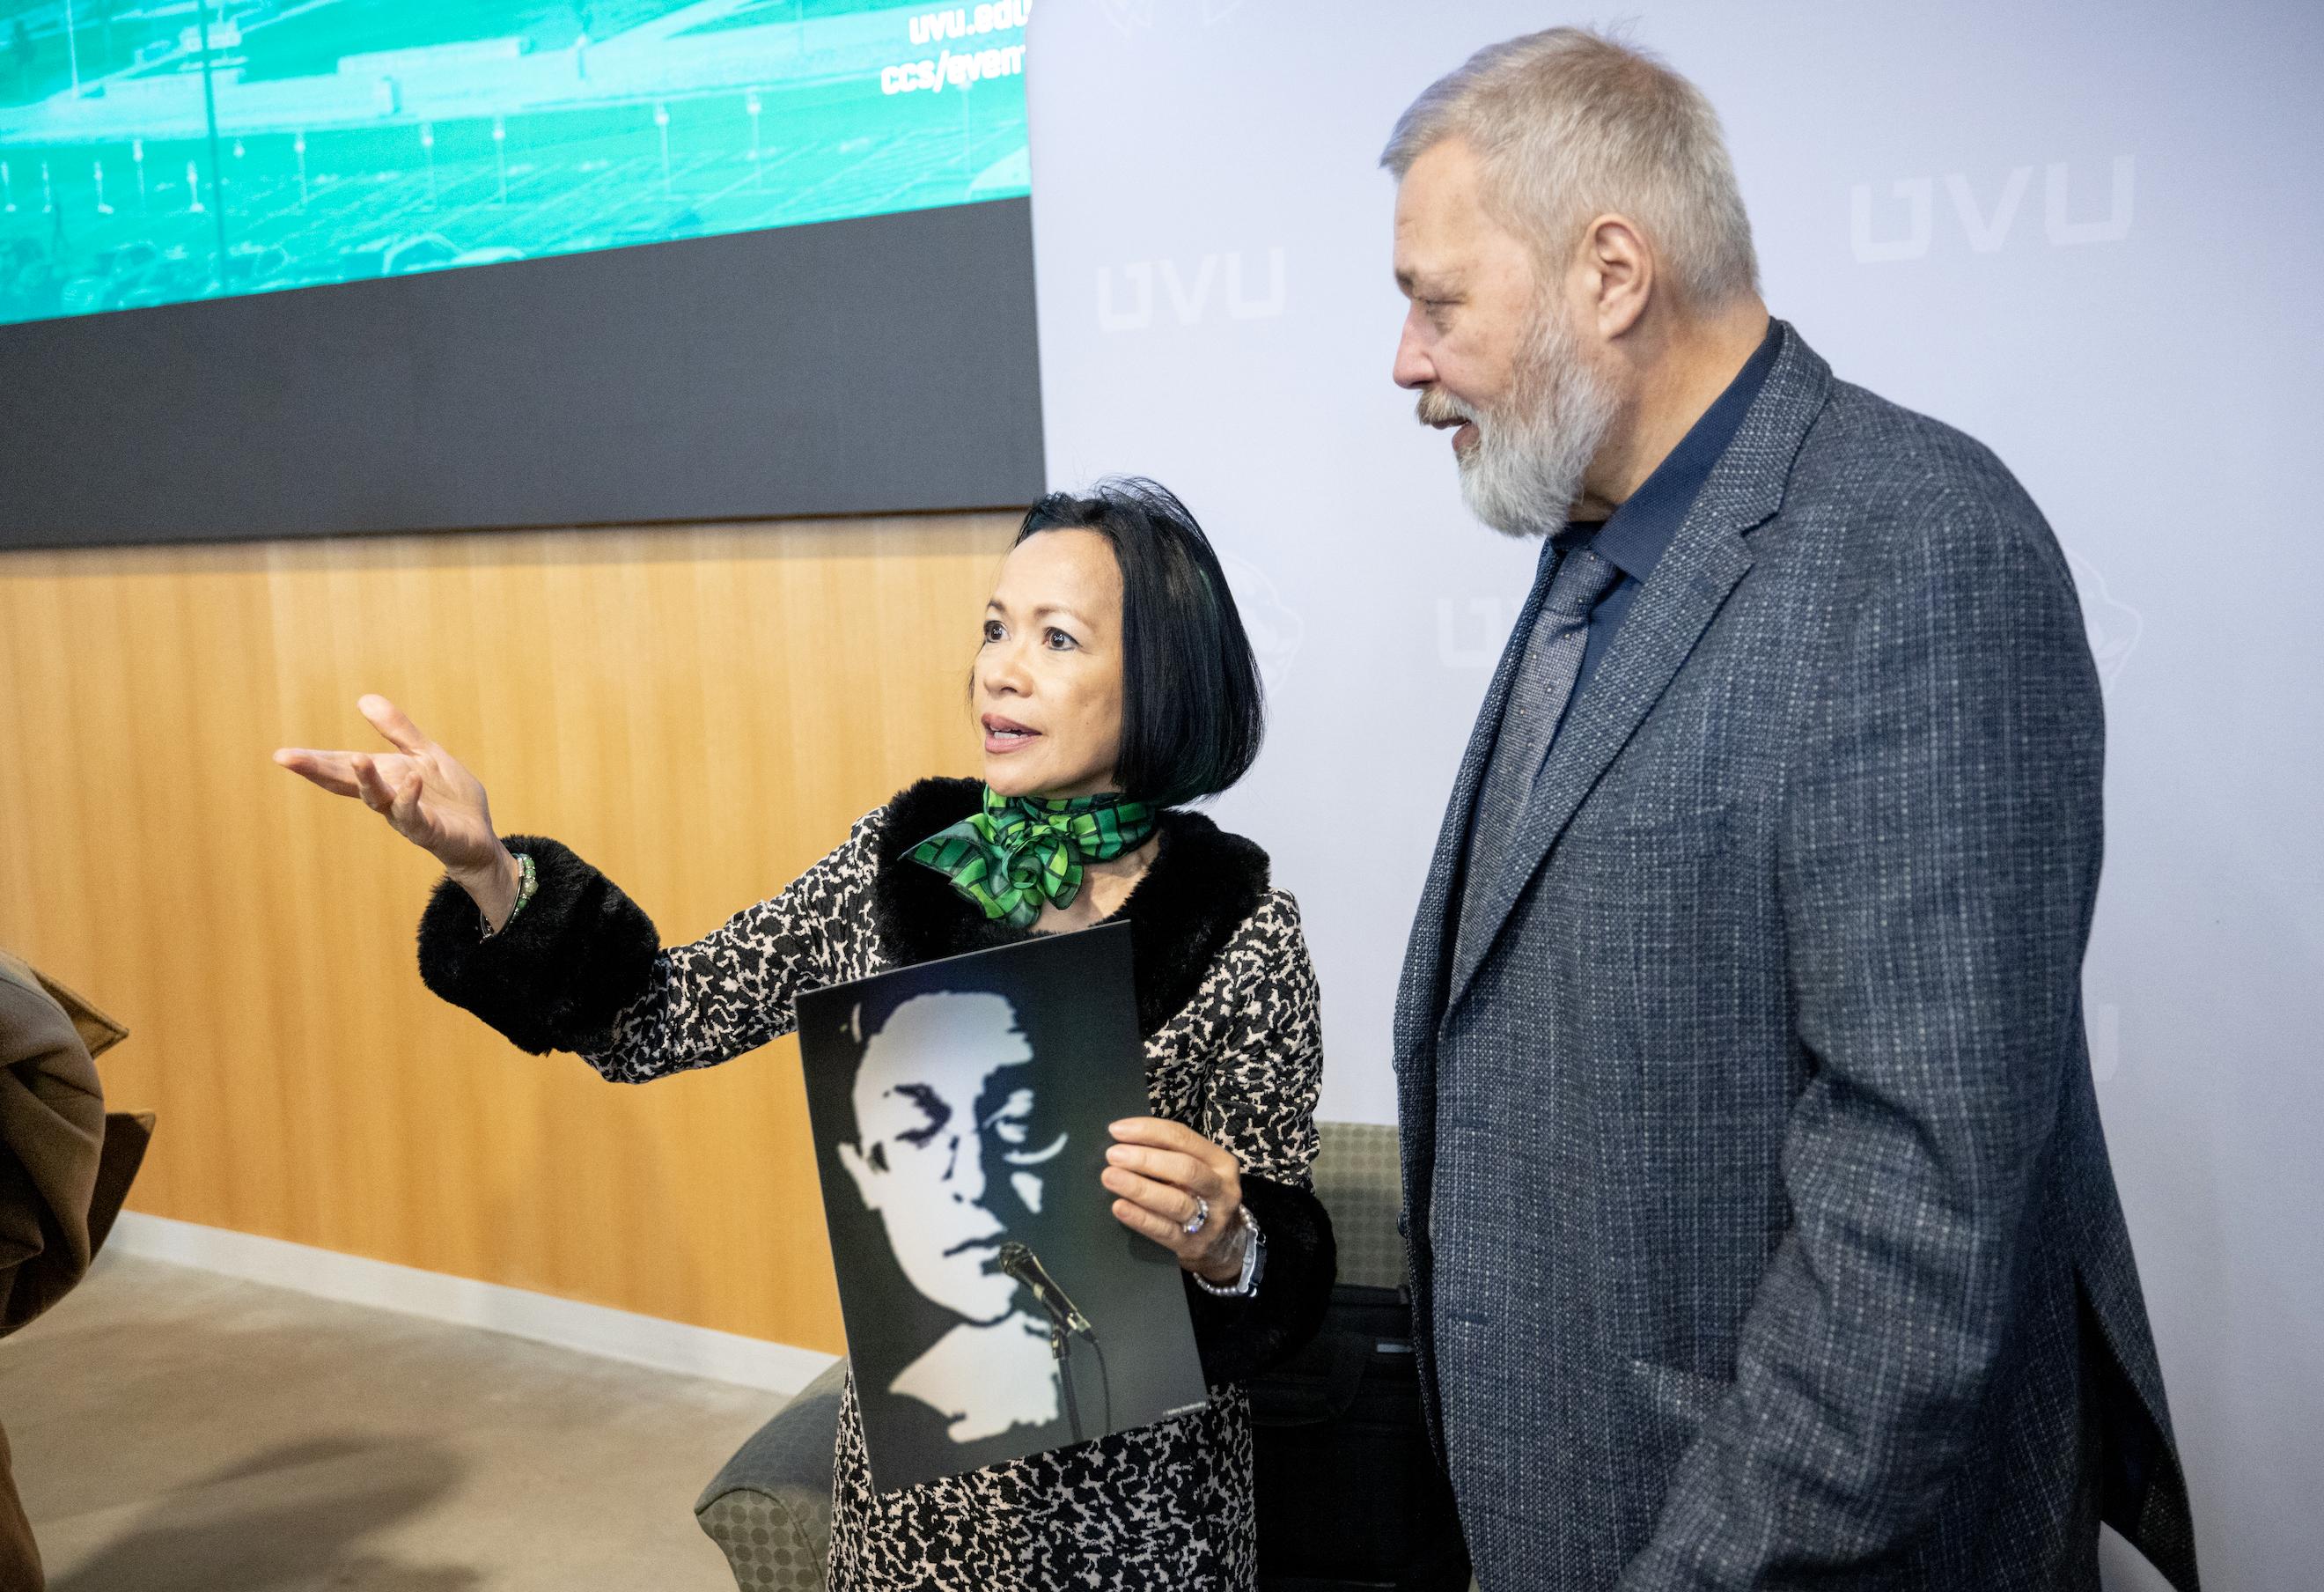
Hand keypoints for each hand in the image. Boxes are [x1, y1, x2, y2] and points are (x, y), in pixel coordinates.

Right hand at [274, 695, 516, 921]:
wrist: (480, 836)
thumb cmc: (448, 797)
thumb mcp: (424, 754)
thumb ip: (397, 730)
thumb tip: (363, 698)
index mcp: (384, 776)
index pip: (342, 765)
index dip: (313, 760)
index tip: (282, 754)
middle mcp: (386, 797)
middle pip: (347, 782)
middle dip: (317, 769)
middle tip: (286, 758)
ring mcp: (405, 816)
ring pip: (378, 799)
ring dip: (367, 779)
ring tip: (358, 758)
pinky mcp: (429, 830)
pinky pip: (415, 815)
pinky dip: (410, 798)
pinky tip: (411, 780)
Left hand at [1104, 1117, 1247, 1283]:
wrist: (1224, 1244)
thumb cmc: (1200, 1195)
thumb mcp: (1199, 1170)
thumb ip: (1170, 1154)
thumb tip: (1124, 1141)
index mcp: (1221, 1162)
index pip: (1184, 1138)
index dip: (1149, 1131)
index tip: (1117, 1130)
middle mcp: (1221, 1189)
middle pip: (1185, 1169)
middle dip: (1145, 1159)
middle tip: (1113, 1154)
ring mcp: (1211, 1220)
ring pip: (1175, 1201)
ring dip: (1139, 1187)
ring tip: (1109, 1177)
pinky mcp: (1194, 1245)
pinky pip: (1164, 1230)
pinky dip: (1140, 1218)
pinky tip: (1119, 1207)